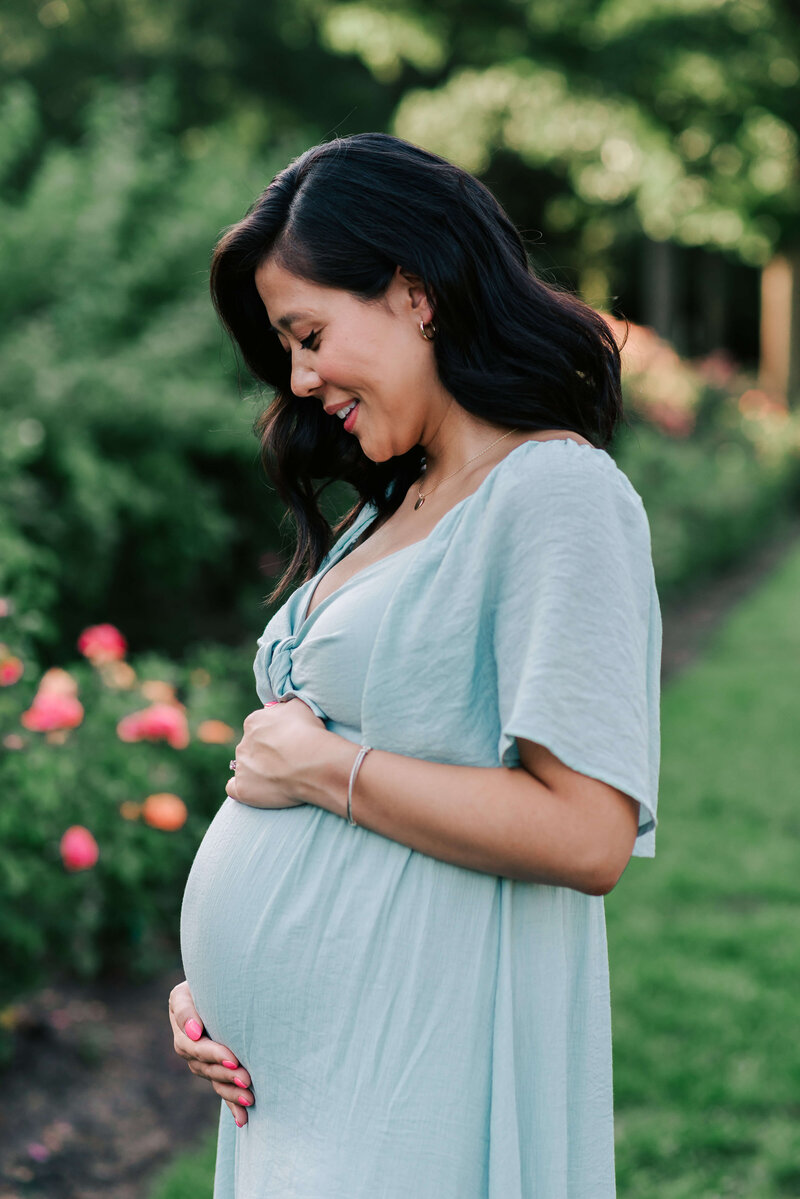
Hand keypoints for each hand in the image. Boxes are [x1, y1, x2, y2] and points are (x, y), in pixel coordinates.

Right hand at [168, 980, 253, 1127]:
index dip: (211, 1051)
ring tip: (251, 1096)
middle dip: (224, 1072)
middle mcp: (187, 1039)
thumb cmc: (214, 972)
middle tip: (247, 1076)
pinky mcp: (215, 1066)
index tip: (232, 1058)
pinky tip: (243, 1120)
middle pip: (202, 1063)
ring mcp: (200, 1055)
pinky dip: (231, 1105)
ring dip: (230, 1091)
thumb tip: (193, 1031)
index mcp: (181, 1016)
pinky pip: (220, 1088)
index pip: (192, 1041)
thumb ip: (189, 1006)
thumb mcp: (198, 980)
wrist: (225, 978)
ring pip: (212, 1078)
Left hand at [225, 697, 327, 809]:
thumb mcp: (300, 707)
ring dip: (257, 771)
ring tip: (280, 778)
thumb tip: (283, 709)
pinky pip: (234, 788)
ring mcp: (242, 767)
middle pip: (251, 748)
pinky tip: (254, 790)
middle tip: (287, 761)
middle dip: (265, 754)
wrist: (312, 762)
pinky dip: (243, 788)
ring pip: (244, 767)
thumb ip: (286, 707)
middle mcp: (243, 743)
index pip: (258, 728)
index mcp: (254, 722)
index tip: (287, 743)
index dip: (273, 736)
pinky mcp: (243, 788)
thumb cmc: (309, 733)